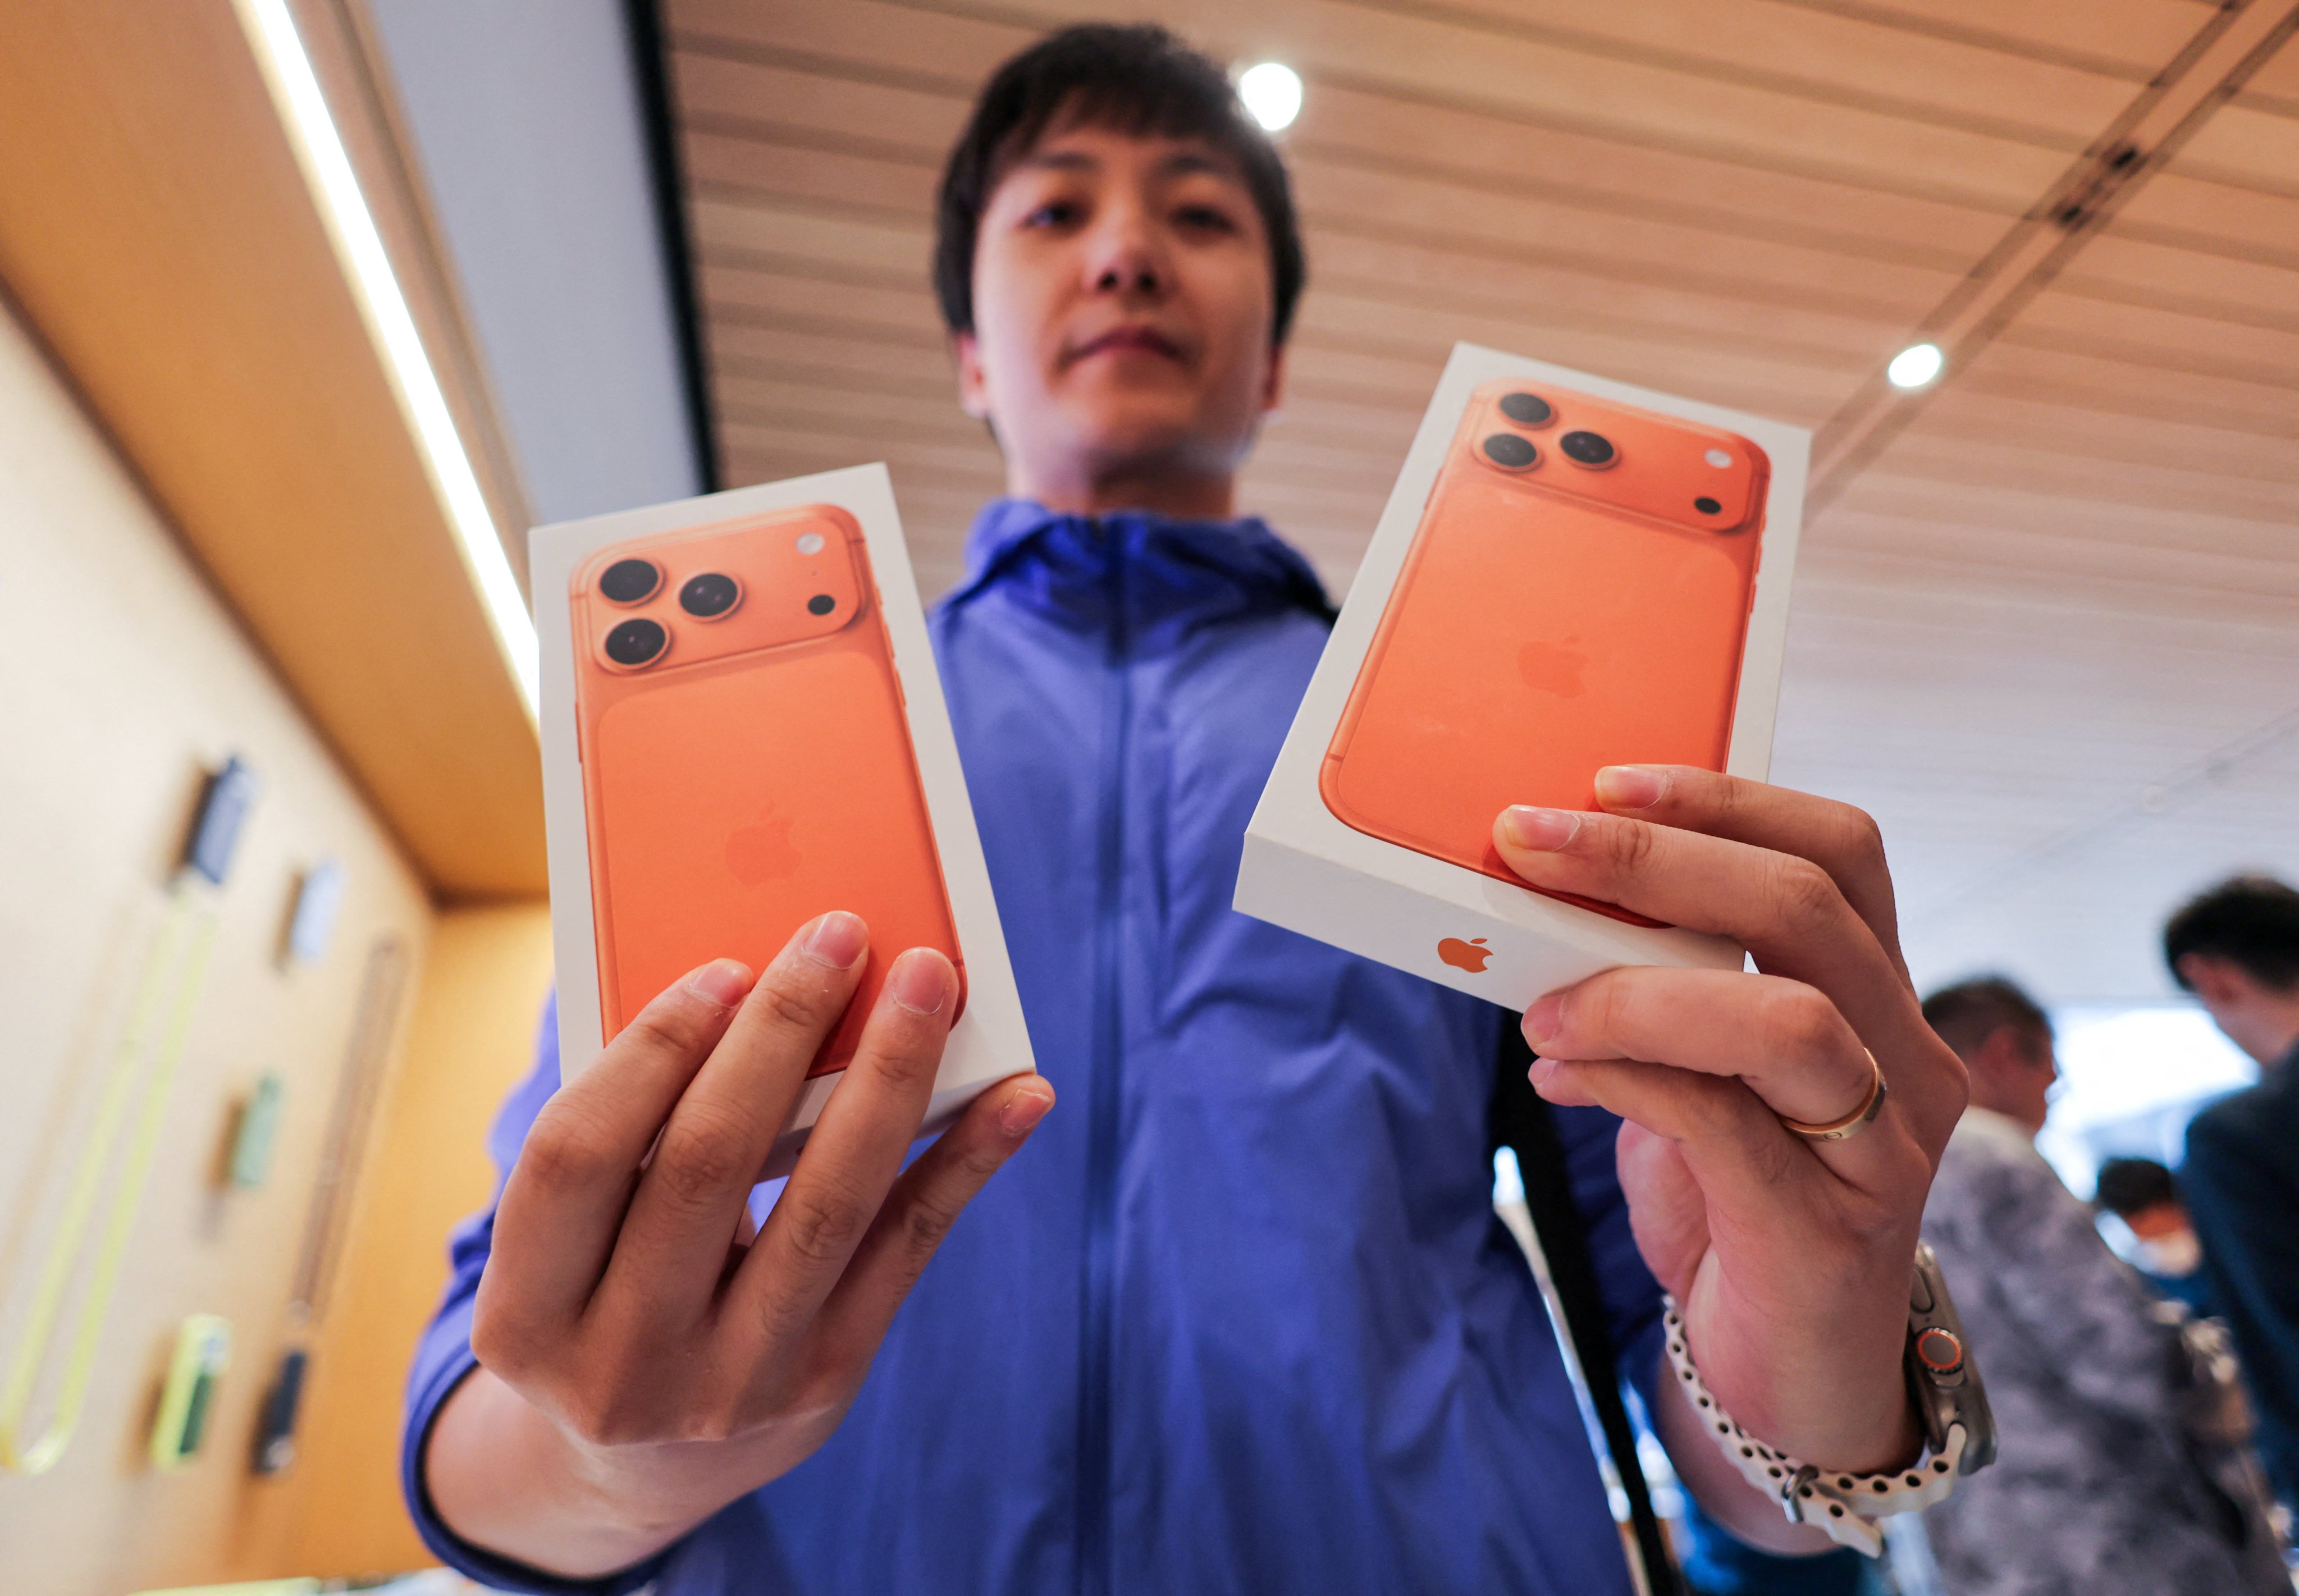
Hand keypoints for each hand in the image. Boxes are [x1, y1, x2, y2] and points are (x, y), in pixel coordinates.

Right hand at [425, 911, 1054, 1577]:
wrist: (637, 1472)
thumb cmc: (600, 1300)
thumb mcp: (568, 1251)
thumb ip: (627, 1143)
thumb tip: (749, 987)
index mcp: (521, 1320)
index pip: (577, 1158)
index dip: (648, 1053)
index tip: (722, 966)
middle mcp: (621, 1366)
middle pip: (707, 1164)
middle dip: (779, 1032)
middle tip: (840, 934)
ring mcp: (730, 1386)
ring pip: (824, 1205)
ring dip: (888, 1077)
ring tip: (931, 984)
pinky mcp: (824, 1386)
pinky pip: (905, 1252)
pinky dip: (966, 1163)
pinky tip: (1019, 1095)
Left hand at [1491, 768, 1965, 1498]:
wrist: (1790, 1377)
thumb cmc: (1741, 1204)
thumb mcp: (1711, 1073)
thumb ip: (1666, 991)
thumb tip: (1543, 902)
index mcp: (1877, 998)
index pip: (1840, 854)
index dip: (1729, 798)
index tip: (1607, 781)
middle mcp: (1904, 1060)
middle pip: (1805, 909)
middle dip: (1654, 861)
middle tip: (1529, 846)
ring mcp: (1880, 1150)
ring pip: (1780, 1019)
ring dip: (1633, 992)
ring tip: (1540, 1010)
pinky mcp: (1826, 1236)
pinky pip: (1720, 1125)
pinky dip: (1622, 1083)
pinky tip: (1559, 1080)